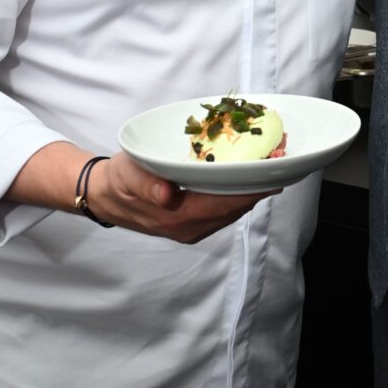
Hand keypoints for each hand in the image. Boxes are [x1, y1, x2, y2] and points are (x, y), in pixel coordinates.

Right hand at [87, 152, 276, 243]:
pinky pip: (224, 209)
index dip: (252, 189)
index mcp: (177, 217)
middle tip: (282, 159)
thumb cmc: (119, 181)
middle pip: (235, 207)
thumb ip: (146, 186)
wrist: (105, 196)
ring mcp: (193, 228)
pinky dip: (239, 193)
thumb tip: (166, 195)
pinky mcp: (194, 223)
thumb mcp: (127, 176)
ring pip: (232, 209)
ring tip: (273, 164)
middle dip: (259, 186)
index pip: (225, 204)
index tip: (275, 171)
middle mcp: (190, 228)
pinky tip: (249, 177)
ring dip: (252, 189)